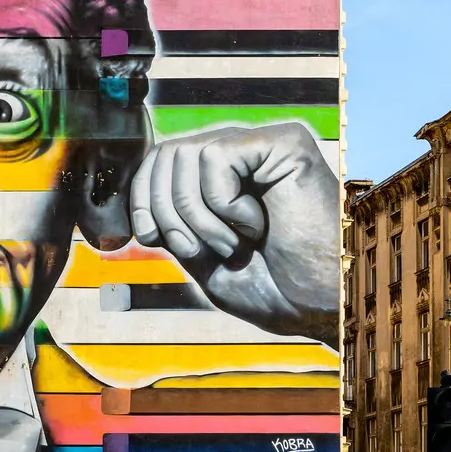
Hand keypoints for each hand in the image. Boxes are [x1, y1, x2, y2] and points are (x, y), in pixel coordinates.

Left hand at [128, 122, 338, 342]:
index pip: (157, 160)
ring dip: (199, 216)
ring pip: (186, 154)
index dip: (141, 197)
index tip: (150, 237)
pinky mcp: (285, 143)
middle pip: (164, 154)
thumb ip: (170, 220)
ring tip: (234, 243)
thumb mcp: (201, 254)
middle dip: (166, 211)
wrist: (318, 308)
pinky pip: (216, 157)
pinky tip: (259, 224)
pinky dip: (225, 204)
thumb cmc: (271, 288)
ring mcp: (263, 146)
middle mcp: (241, 153)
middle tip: (201, 249)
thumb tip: (132, 196)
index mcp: (222, 175)